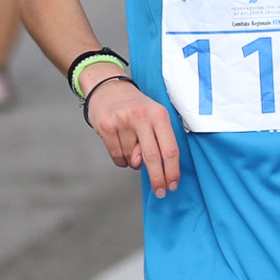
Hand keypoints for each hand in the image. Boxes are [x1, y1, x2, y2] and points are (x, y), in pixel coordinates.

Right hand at [87, 74, 180, 195]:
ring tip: (132, 146)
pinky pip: (117, 156)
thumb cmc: (136, 106)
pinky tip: (121, 147)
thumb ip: (157, 141)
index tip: (173, 184)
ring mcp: (122, 121)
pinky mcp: (106, 127)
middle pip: (152, 157)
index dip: (172, 170)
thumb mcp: (154, 116)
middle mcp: (141, 116)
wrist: (107, 88)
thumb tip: (148, 168)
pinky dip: (121, 159)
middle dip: (158, 179)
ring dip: (134, 162)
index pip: (170, 148)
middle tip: (160, 191)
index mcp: (158, 114)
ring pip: (132, 158)